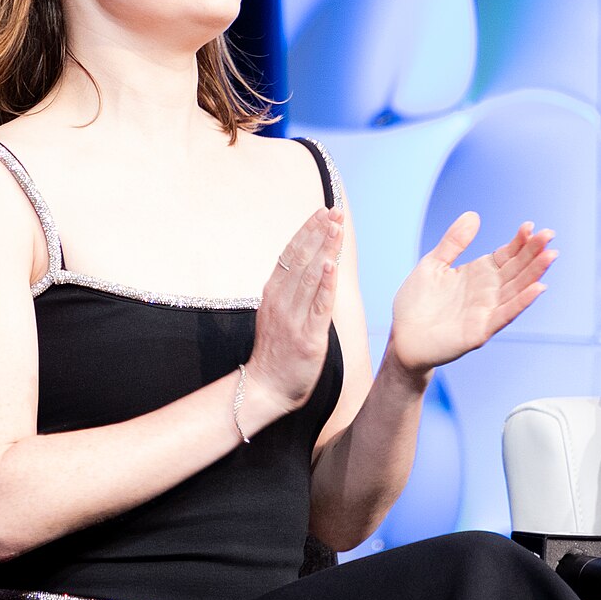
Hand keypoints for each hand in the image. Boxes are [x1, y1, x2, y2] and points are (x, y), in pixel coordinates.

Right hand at [241, 207, 342, 427]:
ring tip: (336, 228)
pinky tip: (331, 265)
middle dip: (318, 233)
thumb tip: (307, 267)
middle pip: (300, 259)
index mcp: (273, 294)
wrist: (264, 388)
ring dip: (324, 249)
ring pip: (310, 277)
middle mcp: (280, 302)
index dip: (306, 231)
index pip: (290, 254)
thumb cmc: (275, 352)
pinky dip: (324, 285)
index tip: (321, 212)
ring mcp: (293, 319)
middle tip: (334, 211)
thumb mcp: (277, 314)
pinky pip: (317, 307)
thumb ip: (290, 291)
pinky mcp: (307, 338)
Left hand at [385, 216, 554, 379]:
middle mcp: (488, 292)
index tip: (529, 226)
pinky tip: (537, 288)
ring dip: (534, 273)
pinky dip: (522, 302)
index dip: (519, 242)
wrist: (402, 338)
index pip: (506, 255)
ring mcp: (486, 311)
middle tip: (549, 234)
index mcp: (478, 274)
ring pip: (517, 290)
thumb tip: (473, 215)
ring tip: (550, 255)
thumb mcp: (433, 264)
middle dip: (533, 253)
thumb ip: (453, 242)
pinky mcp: (480, 331)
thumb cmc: (416, 303)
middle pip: (517, 270)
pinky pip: (505, 315)